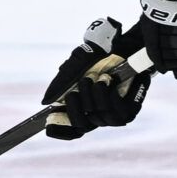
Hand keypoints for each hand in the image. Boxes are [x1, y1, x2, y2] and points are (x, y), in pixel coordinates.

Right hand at [42, 16, 150, 139]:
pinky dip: (111, 94)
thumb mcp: (75, 66)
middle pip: (82, 125)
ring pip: (99, 118)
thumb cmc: (101, 56)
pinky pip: (117, 112)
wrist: (126, 46)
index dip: (60, 131)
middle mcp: (98, 115)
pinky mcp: (130, 112)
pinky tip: (113, 80)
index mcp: (83, 107)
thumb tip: (46, 102)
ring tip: (101, 78)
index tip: (49, 128)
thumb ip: (60, 83)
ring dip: (96, 95)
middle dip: (79, 102)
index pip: (71, 130)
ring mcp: (114, 116)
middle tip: (85, 81)